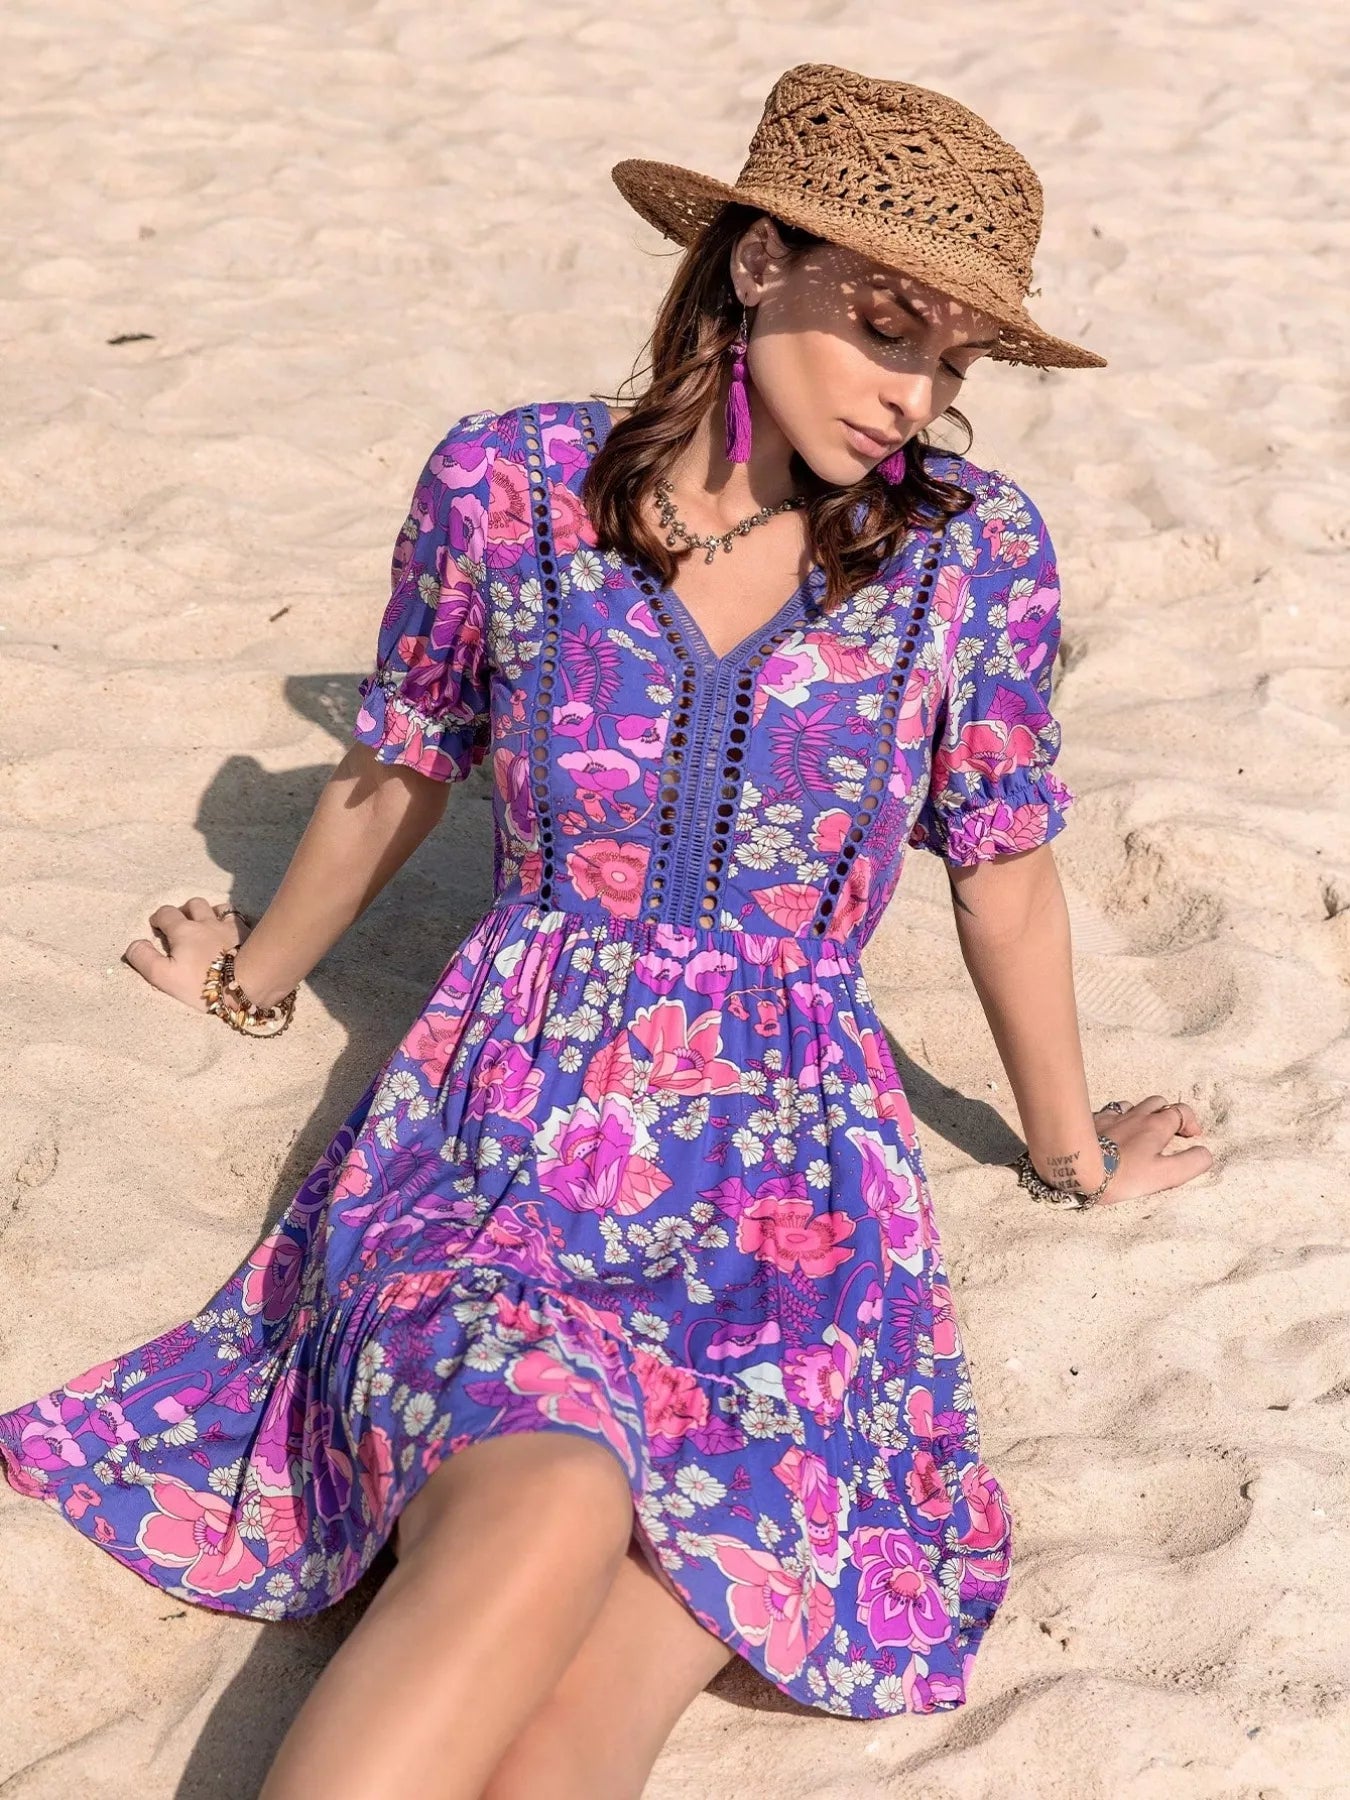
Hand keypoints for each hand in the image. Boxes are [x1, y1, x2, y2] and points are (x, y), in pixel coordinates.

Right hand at [122, 898, 249, 1012]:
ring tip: (207, 925)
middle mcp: (207, 922)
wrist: (246, 983)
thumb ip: (144, 959)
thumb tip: (134, 944)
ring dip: (210, 912)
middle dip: (184, 910)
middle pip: (194, 905)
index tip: (156, 927)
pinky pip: (240, 919)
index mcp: (184, 930)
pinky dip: (233, 922)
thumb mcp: (164, 976)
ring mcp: (230, 927)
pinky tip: (232, 931)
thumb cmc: (201, 982)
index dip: (158, 918)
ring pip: (219, 908)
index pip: (166, 913)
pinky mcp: (248, 935)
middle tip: (182, 925)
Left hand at [1083, 1095, 1212, 1204]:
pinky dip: (1115, 1118)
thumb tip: (1205, 1154)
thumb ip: (1190, 1164)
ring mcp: (1110, 1115)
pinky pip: (1107, 1112)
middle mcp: (1134, 1115)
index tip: (1192, 1135)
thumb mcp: (1165, 1175)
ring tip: (1139, 1133)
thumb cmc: (1122, 1174)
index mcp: (1156, 1126)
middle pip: (1157, 1103)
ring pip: (1131, 1105)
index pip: (1181, 1112)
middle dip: (1167, 1114)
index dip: (1190, 1121)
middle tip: (1168, 1134)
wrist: (1076, 1166)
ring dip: (1140, 1115)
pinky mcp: (1090, 1121)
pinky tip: (1111, 1132)